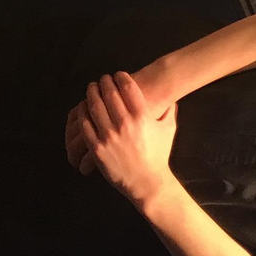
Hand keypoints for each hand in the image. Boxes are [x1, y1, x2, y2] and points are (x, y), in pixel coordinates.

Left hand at [65, 59, 171, 173]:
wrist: (146, 181)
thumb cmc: (159, 155)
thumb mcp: (169, 129)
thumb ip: (169, 111)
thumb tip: (172, 96)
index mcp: (142, 116)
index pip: (128, 88)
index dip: (121, 77)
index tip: (118, 74)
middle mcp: (124, 123)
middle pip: (109, 94)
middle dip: (104, 83)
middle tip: (102, 79)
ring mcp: (108, 136)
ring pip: (94, 107)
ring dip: (91, 94)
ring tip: (91, 89)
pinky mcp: (97, 148)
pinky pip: (85, 125)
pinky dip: (83, 113)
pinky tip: (84, 108)